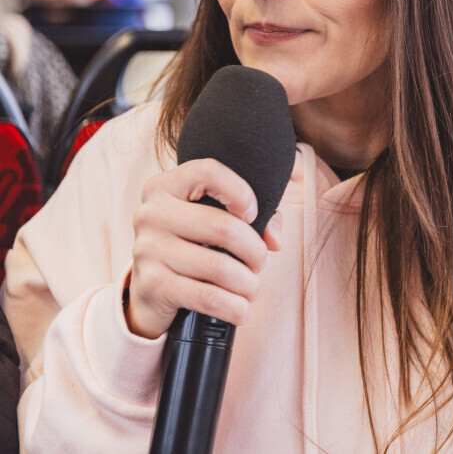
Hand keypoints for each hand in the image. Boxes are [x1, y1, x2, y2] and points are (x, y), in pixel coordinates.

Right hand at [125, 159, 284, 338]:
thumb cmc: (193, 244)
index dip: (240, 191)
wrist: (149, 290)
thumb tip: (274, 240)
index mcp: (166, 187)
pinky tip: (243, 311)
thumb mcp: (216, 219)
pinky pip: (207, 297)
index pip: (207, 171)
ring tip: (252, 288)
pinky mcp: (152, 284)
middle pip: (224, 227)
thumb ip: (257, 217)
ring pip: (220, 267)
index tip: (254, 214)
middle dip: (255, 251)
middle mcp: (151, 214)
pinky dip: (234, 308)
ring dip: (248, 284)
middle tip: (259, 262)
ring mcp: (148, 249)